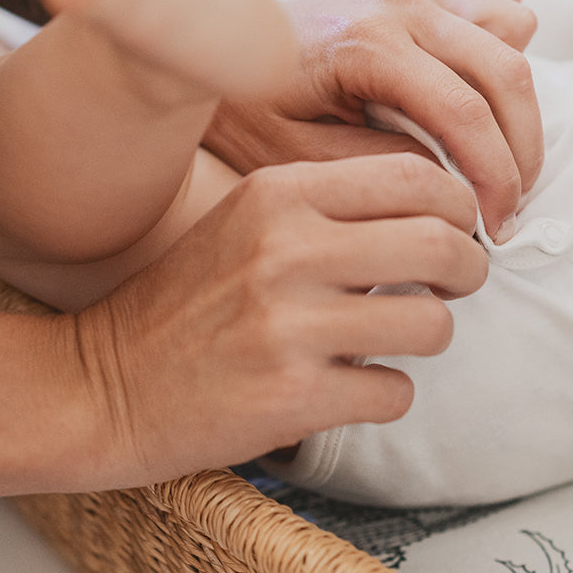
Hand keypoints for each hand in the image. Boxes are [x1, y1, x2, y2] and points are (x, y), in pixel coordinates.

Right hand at [72, 154, 487, 487]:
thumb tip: (441, 214)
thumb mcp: (251, 219)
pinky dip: (386, 394)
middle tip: (458, 283)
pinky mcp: (290, 399)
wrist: (102, 383)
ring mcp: (288, 328)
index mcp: (280, 193)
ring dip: (431, 333)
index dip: (458, 205)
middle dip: (470, 268)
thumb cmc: (191, 299)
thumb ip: (337, 207)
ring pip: (433, 325)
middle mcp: (286, 250)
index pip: (416, 174)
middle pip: (442, 244)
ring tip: (399, 337)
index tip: (456, 229)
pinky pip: (394, 393)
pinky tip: (352, 387)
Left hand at [204, 0, 541, 240]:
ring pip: (514, 36)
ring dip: (521, 105)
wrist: (216, 50)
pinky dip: (509, 49)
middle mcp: (400, 5)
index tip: (497, 227)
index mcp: (369, 45)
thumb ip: (379, 166)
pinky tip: (486, 97)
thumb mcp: (298, 158)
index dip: (497, 176)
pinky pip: (496, 7)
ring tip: (501, 160)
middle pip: (506, 73)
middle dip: (523, 150)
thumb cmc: (251, 112)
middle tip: (509, 206)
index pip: (466, 111)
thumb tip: (453, 177)